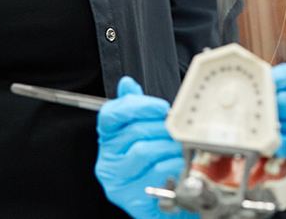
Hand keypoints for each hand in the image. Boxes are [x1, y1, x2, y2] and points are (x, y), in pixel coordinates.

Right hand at [95, 77, 197, 218]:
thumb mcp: (143, 134)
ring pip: (144, 151)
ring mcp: (118, 181)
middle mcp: (107, 161)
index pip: (111, 115)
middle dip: (162, 128)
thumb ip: (134, 109)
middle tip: (176, 132)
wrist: (162, 202)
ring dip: (168, 147)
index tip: (160, 107)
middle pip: (135, 131)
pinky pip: (156, 172)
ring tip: (178, 149)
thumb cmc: (153, 164)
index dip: (137, 106)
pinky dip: (172, 165)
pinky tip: (177, 166)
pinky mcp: (133, 198)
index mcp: (108, 141)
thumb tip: (127, 84)